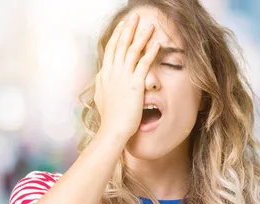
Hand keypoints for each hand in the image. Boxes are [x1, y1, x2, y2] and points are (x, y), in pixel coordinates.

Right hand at [94, 13, 159, 141]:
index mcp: (105, 75)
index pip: (111, 49)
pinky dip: (151, 52)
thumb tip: (102, 78)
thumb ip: (103, 85)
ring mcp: (123, 78)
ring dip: (141, 36)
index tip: (123, 25)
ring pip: (132, 51)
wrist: (113, 130)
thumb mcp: (102, 97)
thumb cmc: (110, 119)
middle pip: (121, 45)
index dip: (118, 36)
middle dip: (129, 29)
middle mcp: (112, 73)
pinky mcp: (135, 85)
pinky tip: (157, 43)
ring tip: (149, 25)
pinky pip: (144, 64)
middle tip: (136, 16)